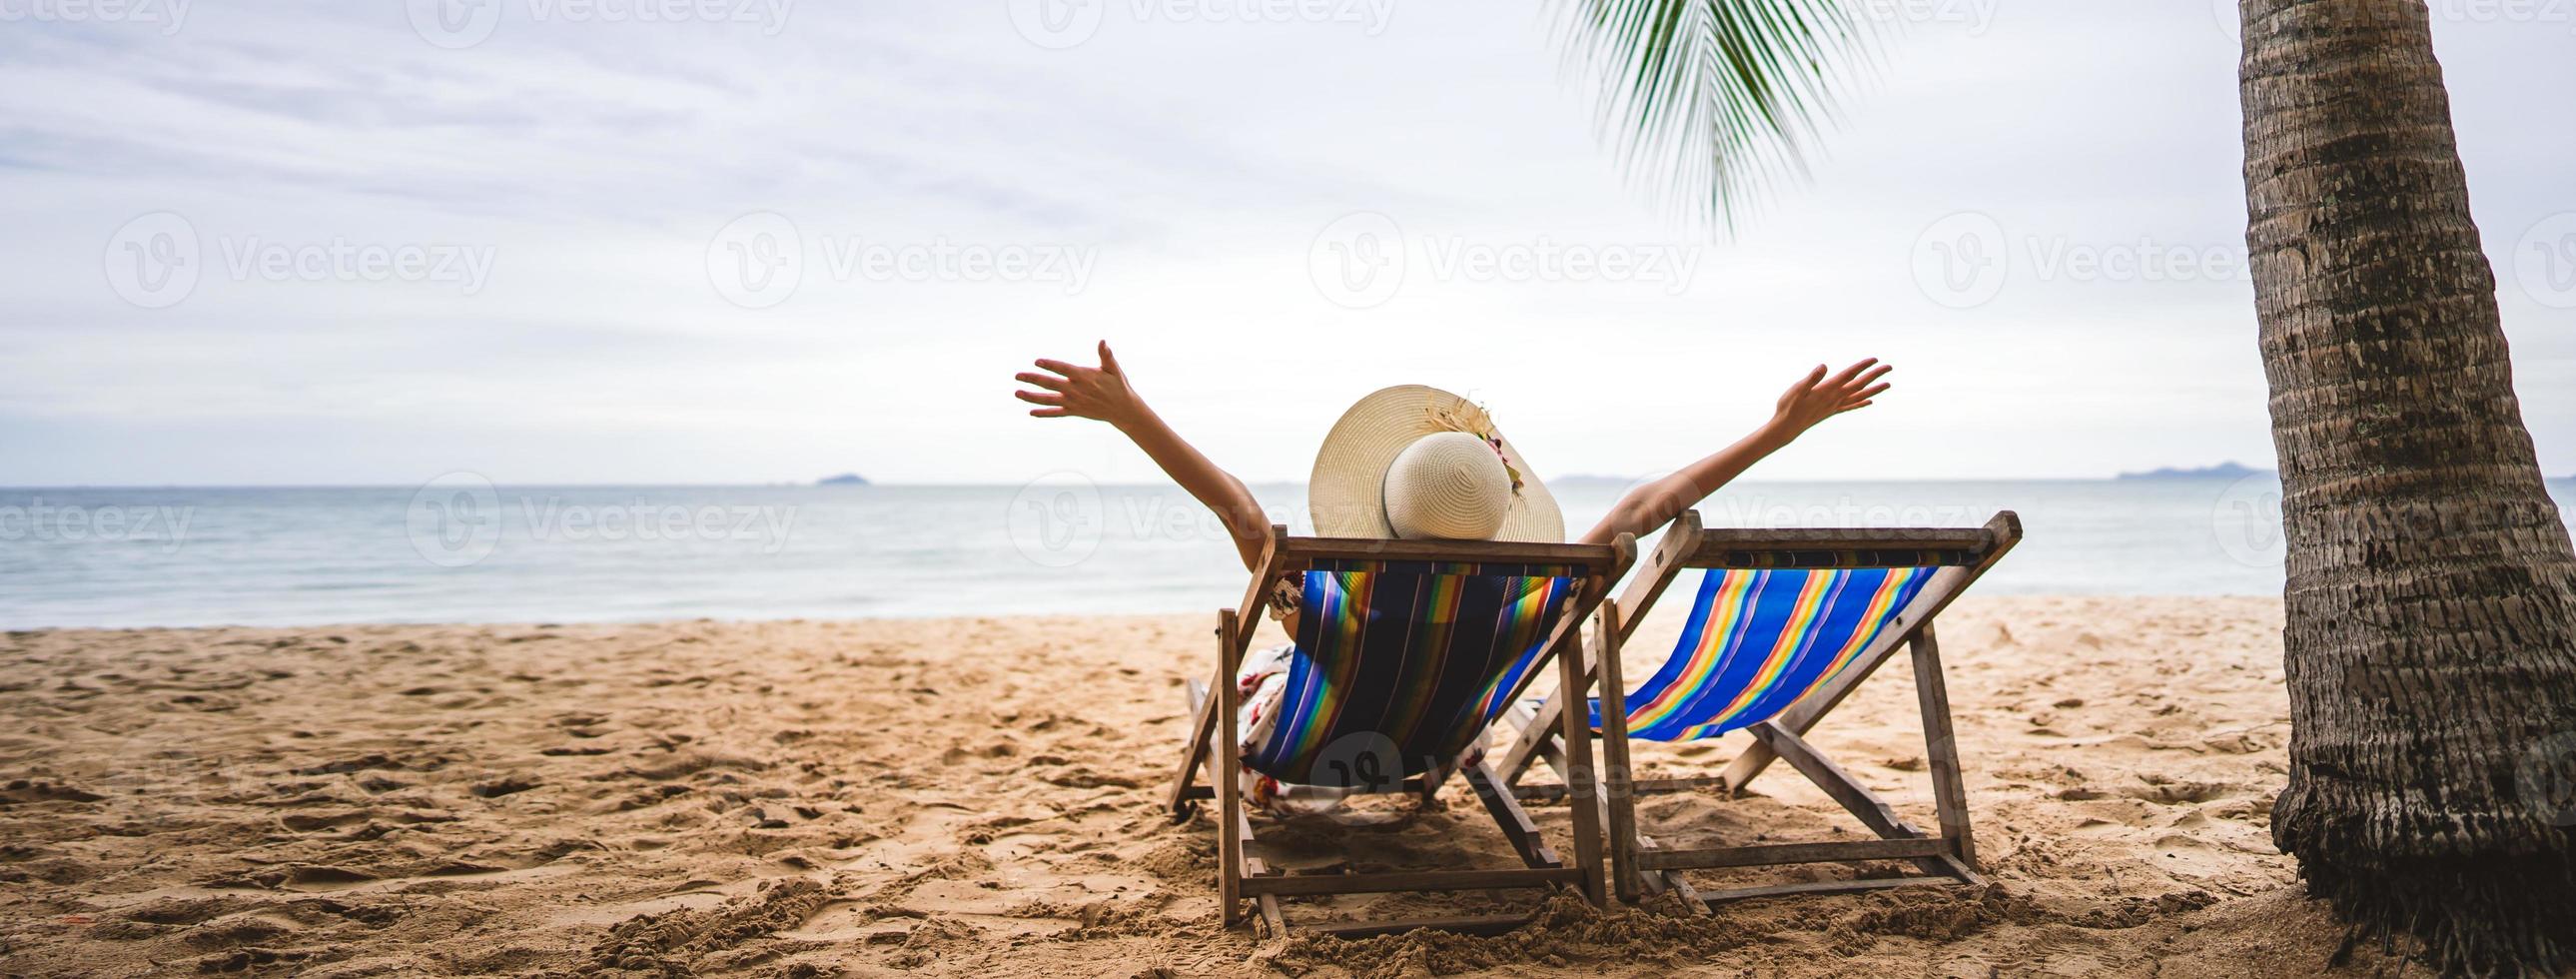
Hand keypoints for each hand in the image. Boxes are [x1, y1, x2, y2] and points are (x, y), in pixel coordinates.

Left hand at [1016, 341, 1145, 427]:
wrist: (1123, 410)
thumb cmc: (1118, 386)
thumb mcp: (1113, 369)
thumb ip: (1105, 355)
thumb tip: (1102, 341)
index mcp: (1084, 376)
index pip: (1063, 369)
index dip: (1050, 365)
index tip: (1037, 361)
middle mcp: (1075, 390)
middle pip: (1050, 384)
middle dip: (1032, 379)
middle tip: (1017, 375)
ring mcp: (1073, 402)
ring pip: (1049, 400)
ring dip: (1032, 397)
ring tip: (1017, 393)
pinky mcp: (1074, 411)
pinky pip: (1056, 413)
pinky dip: (1044, 413)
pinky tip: (1031, 412)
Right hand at [1768, 358, 1890, 437]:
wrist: (1786, 428)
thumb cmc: (1789, 407)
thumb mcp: (1797, 389)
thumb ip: (1811, 378)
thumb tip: (1824, 366)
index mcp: (1828, 390)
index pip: (1849, 375)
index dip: (1862, 366)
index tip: (1875, 359)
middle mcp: (1835, 398)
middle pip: (1859, 384)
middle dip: (1875, 375)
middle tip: (1889, 367)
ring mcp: (1834, 406)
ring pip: (1859, 396)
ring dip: (1874, 389)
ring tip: (1888, 385)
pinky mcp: (1831, 411)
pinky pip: (1851, 406)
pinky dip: (1861, 402)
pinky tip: (1869, 401)